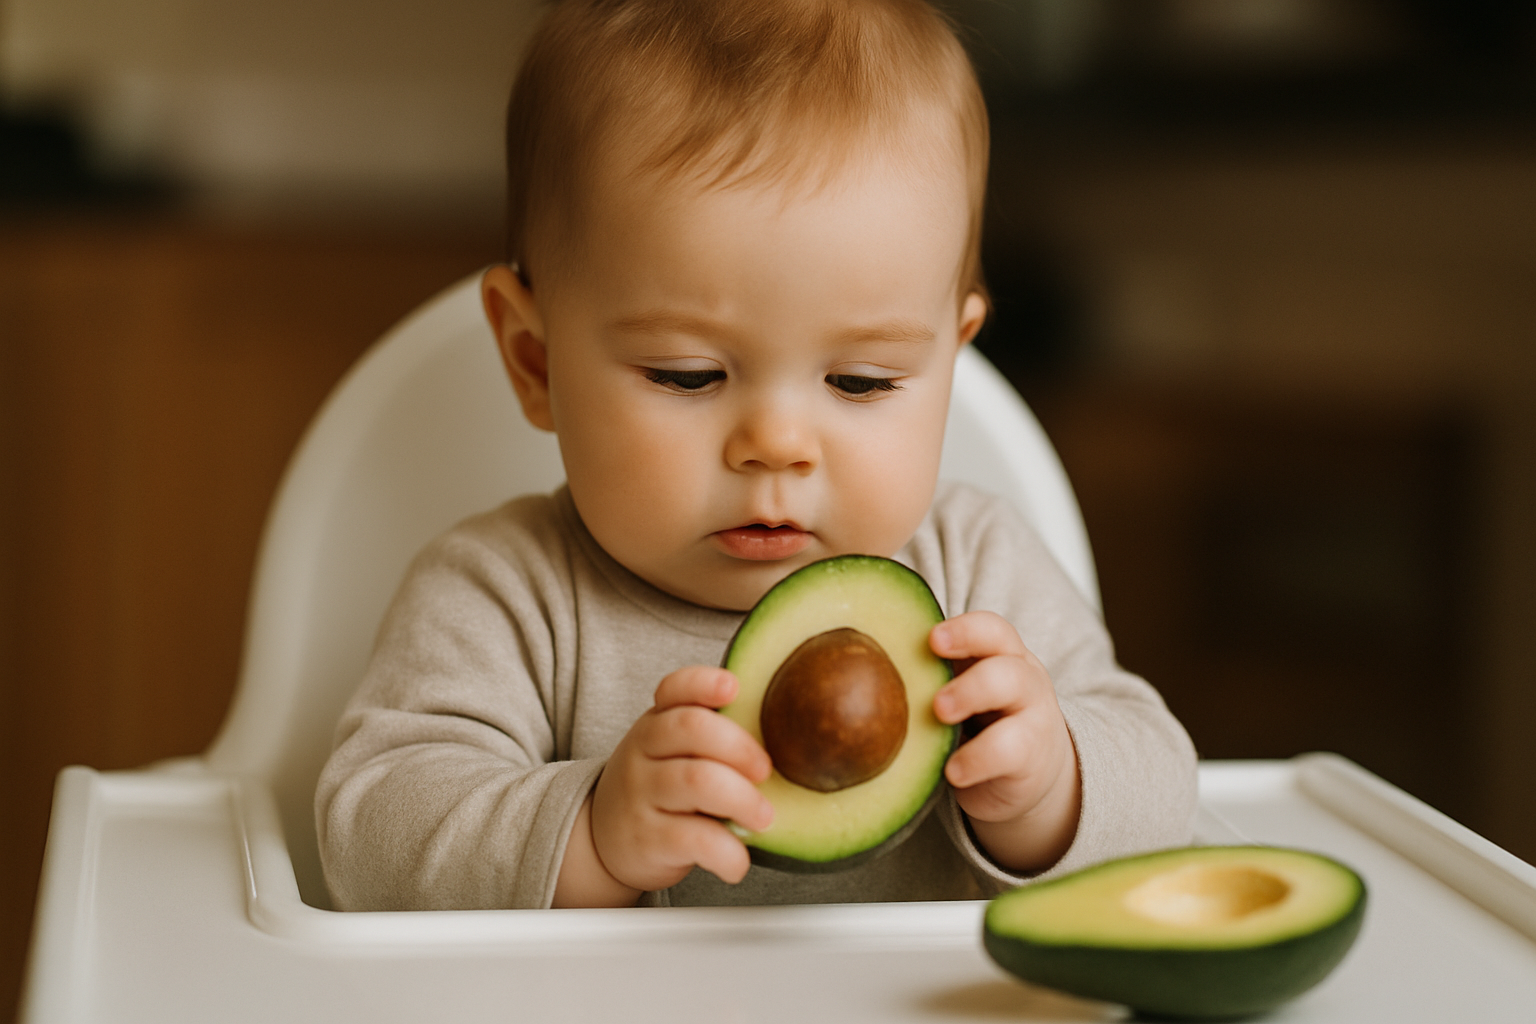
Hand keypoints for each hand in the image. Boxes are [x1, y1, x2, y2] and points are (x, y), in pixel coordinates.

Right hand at [586, 666, 773, 894]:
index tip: (733, 688)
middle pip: (692, 728)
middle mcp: (644, 751)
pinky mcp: (647, 839)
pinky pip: (694, 839)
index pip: (674, 689)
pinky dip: (727, 852)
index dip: (704, 683)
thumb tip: (789, 737)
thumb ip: (713, 738)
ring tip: (764, 818)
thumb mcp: (671, 752)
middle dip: (740, 746)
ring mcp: (642, 794)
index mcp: (657, 722)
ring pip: (696, 780)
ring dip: (743, 798)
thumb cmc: (659, 789)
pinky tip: (738, 861)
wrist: (604, 841)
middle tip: (766, 771)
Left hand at [929, 611, 1080, 872]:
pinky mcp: (1031, 754)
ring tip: (938, 714)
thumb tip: (841, 665)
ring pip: (1013, 686)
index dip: (962, 628)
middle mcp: (1020, 674)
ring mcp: (1032, 711)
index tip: (929, 638)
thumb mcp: (953, 696)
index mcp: (996, 654)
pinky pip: (1009, 749)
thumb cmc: (974, 725)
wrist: (1026, 777)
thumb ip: (921, 680)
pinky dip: (977, 759)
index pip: (988, 627)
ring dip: (971, 694)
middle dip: (966, 648)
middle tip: (929, 663)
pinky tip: (952, 771)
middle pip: (1002, 645)